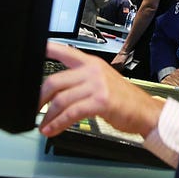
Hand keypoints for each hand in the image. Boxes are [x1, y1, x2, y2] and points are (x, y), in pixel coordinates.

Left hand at [39, 42, 163, 137]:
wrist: (145, 111)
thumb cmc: (124, 100)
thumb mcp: (103, 83)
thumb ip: (82, 83)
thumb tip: (56, 93)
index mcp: (92, 63)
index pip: (66, 52)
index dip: (49, 49)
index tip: (36, 48)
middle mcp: (93, 71)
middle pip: (55, 81)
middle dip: (40, 98)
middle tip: (33, 109)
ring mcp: (97, 85)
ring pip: (61, 99)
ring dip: (48, 116)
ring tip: (43, 125)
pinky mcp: (100, 101)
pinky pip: (71, 112)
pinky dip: (58, 123)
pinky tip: (52, 129)